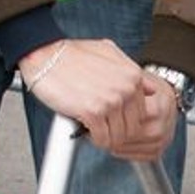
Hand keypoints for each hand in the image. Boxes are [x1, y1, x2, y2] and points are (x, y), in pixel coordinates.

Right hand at [21, 38, 178, 160]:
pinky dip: (94, 140)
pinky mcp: (93, 112)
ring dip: (106, 138)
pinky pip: (103, 139)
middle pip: (133, 128)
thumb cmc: (71, 55)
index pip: (143, 113)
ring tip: (93, 130)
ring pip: (119, 137)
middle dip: (117, 132)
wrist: (44, 55)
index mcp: (133, 76)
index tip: (114, 122)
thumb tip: (149, 87)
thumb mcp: (109, 53)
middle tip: (102, 129)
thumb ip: (129, 71)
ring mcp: (111, 100)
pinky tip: (86, 131)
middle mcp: (126, 88)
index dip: (127, 121)